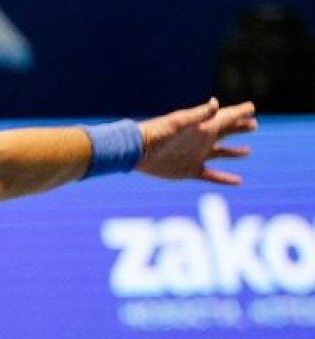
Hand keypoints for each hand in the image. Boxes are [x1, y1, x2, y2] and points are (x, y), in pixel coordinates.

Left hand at [137, 98, 257, 184]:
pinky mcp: (190, 171)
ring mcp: (197, 156)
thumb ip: (198, 115)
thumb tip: (216, 103)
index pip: (226, 117)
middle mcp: (202, 140)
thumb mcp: (179, 122)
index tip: (252, 107)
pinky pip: (212, 176)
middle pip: (226, 133)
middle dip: (240, 128)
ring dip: (234, 152)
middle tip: (253, 125)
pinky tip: (238, 181)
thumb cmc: (158, 134)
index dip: (239, 112)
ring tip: (248, 150)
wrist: (138, 152)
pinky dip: (225, 178)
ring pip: (221, 154)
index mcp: (202, 127)